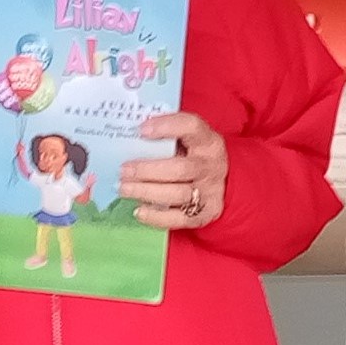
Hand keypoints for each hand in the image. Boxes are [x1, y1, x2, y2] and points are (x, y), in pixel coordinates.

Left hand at [120, 111, 228, 229]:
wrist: (222, 182)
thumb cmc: (194, 156)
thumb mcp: (188, 140)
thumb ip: (166, 137)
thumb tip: (130, 137)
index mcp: (208, 141)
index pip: (192, 127)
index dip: (167, 126)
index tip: (141, 130)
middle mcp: (211, 166)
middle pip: (180, 169)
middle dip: (147, 170)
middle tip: (123, 170)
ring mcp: (210, 192)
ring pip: (178, 194)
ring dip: (146, 192)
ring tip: (124, 189)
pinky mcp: (205, 213)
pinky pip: (179, 218)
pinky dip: (156, 217)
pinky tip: (138, 211)